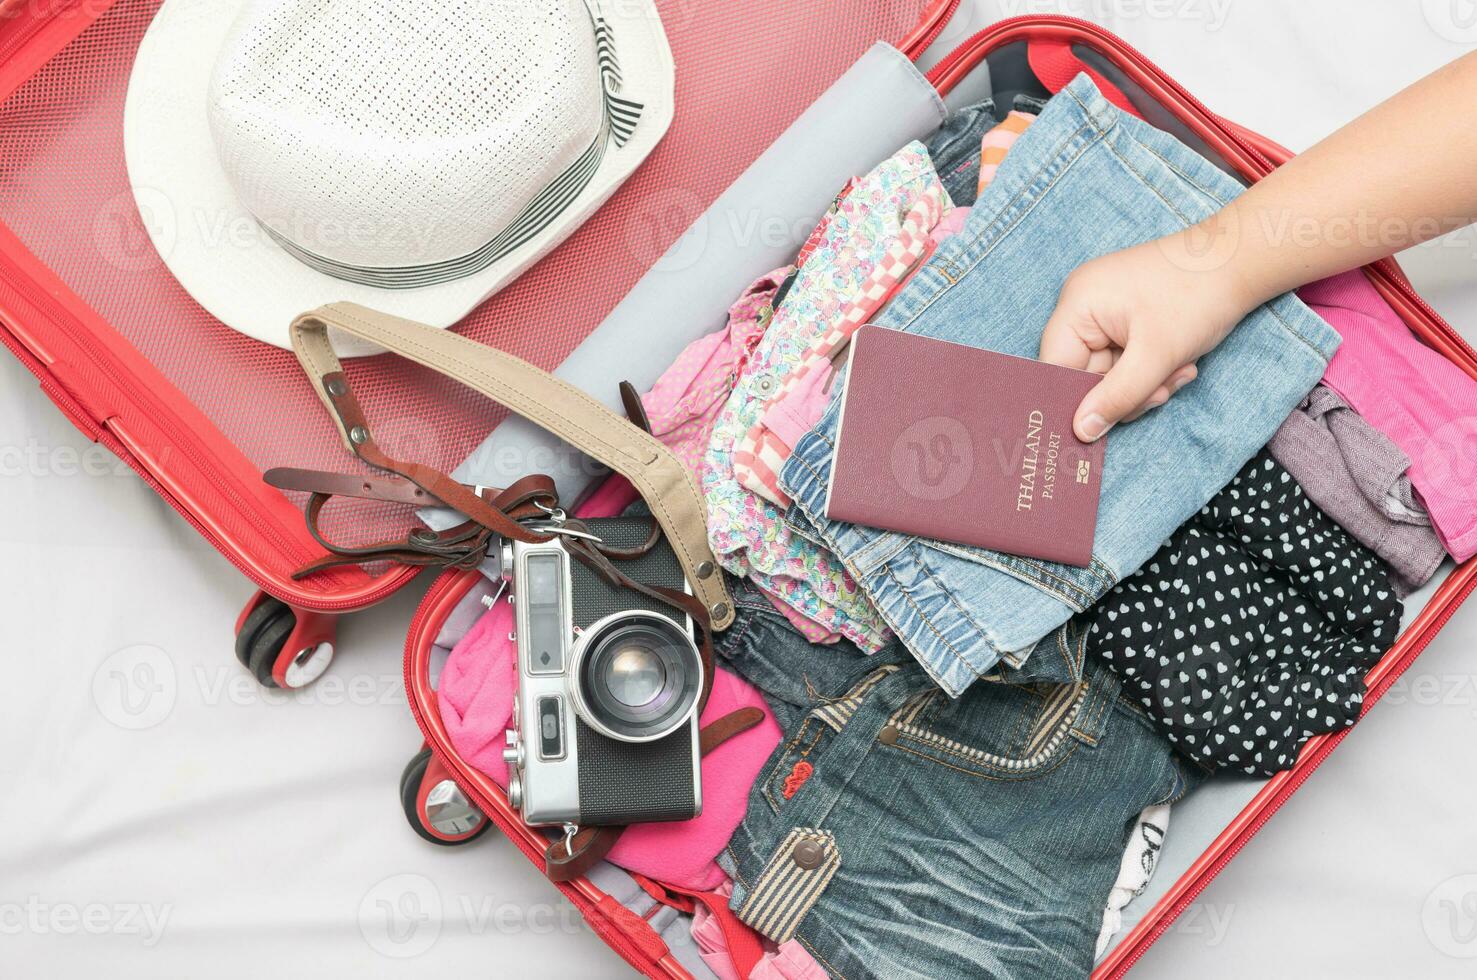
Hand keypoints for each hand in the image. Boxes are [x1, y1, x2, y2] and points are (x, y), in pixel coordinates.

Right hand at [1039, 230, 1254, 442]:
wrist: (1242, 260)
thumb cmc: (1198, 296)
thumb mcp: (1156, 356)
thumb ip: (1116, 398)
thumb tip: (1081, 432)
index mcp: (1077, 304)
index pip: (1056, 367)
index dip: (1074, 400)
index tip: (1095, 429)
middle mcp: (1083, 306)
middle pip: (1084, 374)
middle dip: (1124, 391)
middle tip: (1160, 393)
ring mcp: (1104, 311)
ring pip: (1109, 372)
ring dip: (1144, 384)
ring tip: (1179, 371)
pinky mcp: (1125, 318)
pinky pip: (1124, 360)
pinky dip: (1150, 370)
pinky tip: (1179, 363)